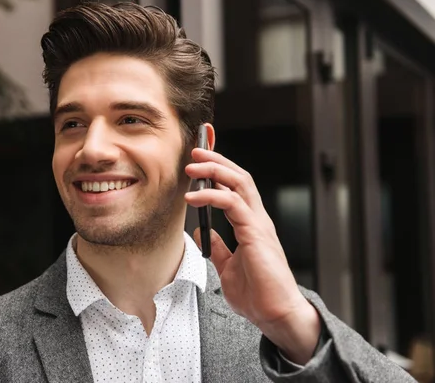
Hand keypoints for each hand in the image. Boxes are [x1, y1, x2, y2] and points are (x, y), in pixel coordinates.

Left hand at [184, 148, 320, 363]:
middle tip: (195, 152)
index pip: (236, 188)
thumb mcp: (227, 267)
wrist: (275, 314)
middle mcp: (257, 219)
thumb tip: (203, 232)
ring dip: (214, 170)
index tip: (199, 163)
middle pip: (239, 178)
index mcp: (251, 225)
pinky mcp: (256, 232)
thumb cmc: (257, 295)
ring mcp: (258, 224)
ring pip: (239, 183)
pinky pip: (233, 204)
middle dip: (217, 161)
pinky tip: (194, 198)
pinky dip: (212, 196)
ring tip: (192, 166)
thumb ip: (217, 248)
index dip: (219, 172)